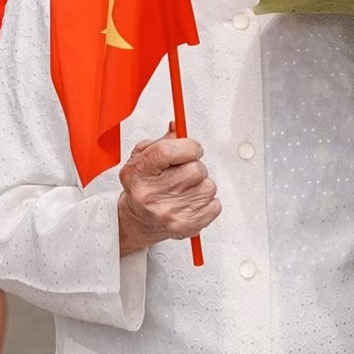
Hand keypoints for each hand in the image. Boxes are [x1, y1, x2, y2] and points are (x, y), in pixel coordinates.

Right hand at [117, 126, 219, 255]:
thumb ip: (163, 140)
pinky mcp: (185, 227)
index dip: (188, 146)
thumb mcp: (142, 158)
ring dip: (202, 185)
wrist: (138, 221)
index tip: (192, 149)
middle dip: (194, 167)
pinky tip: (191, 202)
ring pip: (208, 186)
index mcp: (138, 174)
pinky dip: (208, 202)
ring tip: (185, 190)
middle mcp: (151, 195)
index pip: (168, 151)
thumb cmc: (143, 187)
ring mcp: (168, 213)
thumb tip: (178, 125)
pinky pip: (215, 205)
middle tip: (183, 174)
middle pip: (195, 169)